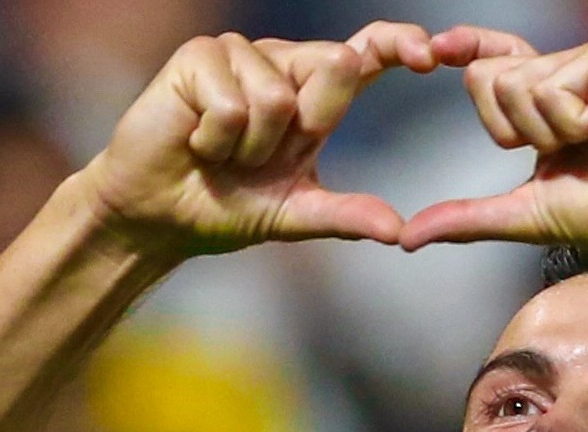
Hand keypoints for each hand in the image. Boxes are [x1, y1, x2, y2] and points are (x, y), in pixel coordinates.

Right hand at [75, 23, 437, 255]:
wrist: (156, 216)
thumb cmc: (223, 208)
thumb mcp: (293, 215)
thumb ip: (345, 216)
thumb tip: (397, 231)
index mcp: (313, 95)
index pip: (367, 54)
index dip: (399, 44)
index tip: (430, 56)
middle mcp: (283, 64)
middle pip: (335, 64)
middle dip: (303, 126)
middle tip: (258, 158)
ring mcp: (240, 54)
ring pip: (277, 95)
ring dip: (248, 144)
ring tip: (218, 152)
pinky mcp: (200, 56)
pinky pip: (232, 100)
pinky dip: (215, 137)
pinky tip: (194, 141)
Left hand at [401, 28, 587, 256]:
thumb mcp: (523, 214)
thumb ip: (466, 217)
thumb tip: (408, 238)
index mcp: (548, 100)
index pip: (494, 64)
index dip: (465, 49)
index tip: (434, 50)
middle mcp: (566, 71)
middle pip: (486, 76)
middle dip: (509, 129)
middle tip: (563, 149)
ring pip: (514, 83)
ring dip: (546, 131)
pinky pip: (549, 85)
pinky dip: (569, 122)